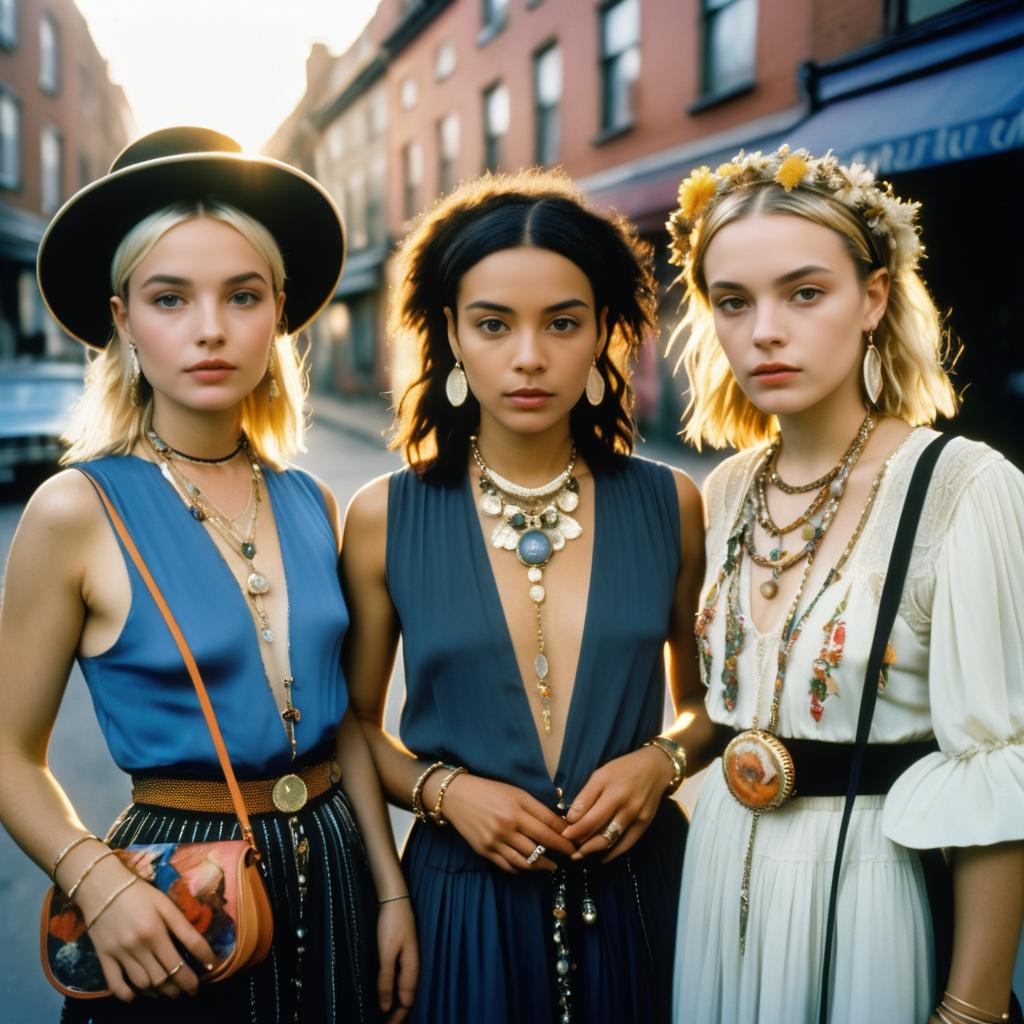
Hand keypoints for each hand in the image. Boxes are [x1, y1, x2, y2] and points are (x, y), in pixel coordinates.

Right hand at [75, 861, 216, 1000]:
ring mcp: (120, 954)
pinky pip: (115, 984)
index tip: (210, 971)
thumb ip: (182, 925)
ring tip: (171, 991)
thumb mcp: (165, 904)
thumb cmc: (139, 893)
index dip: (201, 967)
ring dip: (160, 991)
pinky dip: (127, 995)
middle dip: (183, 985)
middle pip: (165, 976)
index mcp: (156, 930)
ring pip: (144, 983)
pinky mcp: (103, 958)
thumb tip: (199, 946)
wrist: (102, 887)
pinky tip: (138, 994)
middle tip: (191, 988)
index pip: (183, 957)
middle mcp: (139, 945)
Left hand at [376, 897, 417, 1021]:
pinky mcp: (401, 953)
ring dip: (393, 1003)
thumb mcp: (387, 952)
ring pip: (403, 988)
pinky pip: (398, 978)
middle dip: (396, 1014)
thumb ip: (386, 979)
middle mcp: (412, 965)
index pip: (407, 1001)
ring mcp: (407, 958)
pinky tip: (383, 993)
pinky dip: (391, 989)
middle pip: (406, 997)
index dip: (397, 1018)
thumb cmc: (392, 923)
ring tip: (381, 1015)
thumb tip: (385, 1007)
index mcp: (412, 967)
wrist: (394, 897)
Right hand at [437, 774, 575, 873]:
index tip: (576, 843)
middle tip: (571, 857)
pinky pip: (508, 866)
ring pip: (526, 860)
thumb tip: (560, 824)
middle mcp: (507, 824)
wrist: (457, 796)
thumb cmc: (491, 791)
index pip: (549, 826)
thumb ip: (537, 809)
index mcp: (517, 807)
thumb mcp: (516, 793)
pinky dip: (521, 868)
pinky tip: (528, 866)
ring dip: (542, 865)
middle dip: (559, 853)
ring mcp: (495, 840)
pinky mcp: (485, 851)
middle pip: (541, 845)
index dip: (565, 837)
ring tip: (551, 866)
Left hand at [562, 746, 673, 862]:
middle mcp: (626, 807)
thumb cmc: (623, 769)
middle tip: (569, 847)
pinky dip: (613, 853)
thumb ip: (586, 796)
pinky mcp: (644, 825)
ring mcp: (637, 818)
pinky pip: (627, 844)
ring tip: (580, 853)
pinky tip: (602, 857)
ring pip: (612, 841)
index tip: (563, 835)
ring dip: (594, 850)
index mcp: (612, 793)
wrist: (655, 768)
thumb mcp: (600, 775)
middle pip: (600, 833)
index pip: (589, 820)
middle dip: (581, 843)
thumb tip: (571, 818)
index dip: (574, 831)